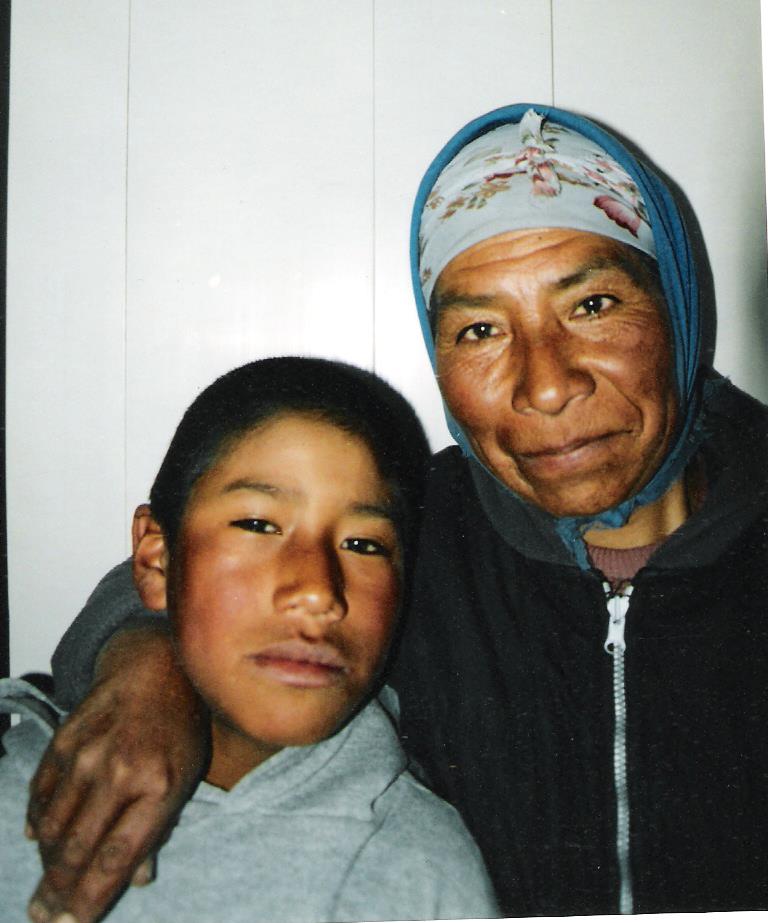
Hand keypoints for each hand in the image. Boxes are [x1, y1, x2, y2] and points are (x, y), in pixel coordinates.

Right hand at [26, 624, 208, 922]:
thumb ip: (161, 828)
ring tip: (44, 887)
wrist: (156, 667)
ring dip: (46, 864)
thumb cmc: (180, 727)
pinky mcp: (65, 740)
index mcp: (160, 786)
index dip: (91, 900)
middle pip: (77, 850)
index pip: (116, 859)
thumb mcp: (187, 776)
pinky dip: (38, 821)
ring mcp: (89, 754)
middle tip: (44, 915)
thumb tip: (138, 880)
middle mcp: (121, 772)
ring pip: (53, 828)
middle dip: (58, 892)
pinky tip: (40, 838)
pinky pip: (41, 794)